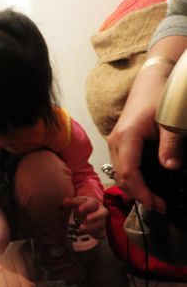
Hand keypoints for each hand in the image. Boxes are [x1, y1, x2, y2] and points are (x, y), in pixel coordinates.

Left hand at [63, 196, 107, 238]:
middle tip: (87, 218)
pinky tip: (90, 234)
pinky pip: (101, 233)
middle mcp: (101, 211)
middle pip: (103, 213)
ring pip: (101, 224)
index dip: (87, 206)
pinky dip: (97, 234)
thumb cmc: (84, 206)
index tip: (80, 209)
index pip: (92, 203)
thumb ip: (71, 202)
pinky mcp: (101, 230)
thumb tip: (64, 200)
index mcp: (94, 203)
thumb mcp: (78, 203)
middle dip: (96, 216)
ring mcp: (102, 221)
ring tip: (81, 227)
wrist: (92, 212)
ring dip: (92, 226)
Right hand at [107, 37, 186, 211]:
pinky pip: (122, 166)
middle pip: (121, 177)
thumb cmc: (158, 97)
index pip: (129, 173)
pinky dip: (132, 179)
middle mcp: (115, 142)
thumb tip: (170, 168)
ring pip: (120, 173)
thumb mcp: (169, 121)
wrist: (150, 81)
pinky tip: (146, 185)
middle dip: (138, 195)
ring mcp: (115, 143)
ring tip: (154, 198)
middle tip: (159, 206)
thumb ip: (170, 145)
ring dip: (135, 188)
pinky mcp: (119, 143)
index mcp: (126, 137)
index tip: (157, 204)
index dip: (141, 193)